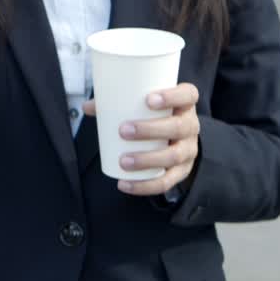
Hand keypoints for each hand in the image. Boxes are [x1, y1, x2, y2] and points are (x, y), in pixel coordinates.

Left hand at [82, 83, 200, 196]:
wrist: (175, 139)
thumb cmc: (154, 115)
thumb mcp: (143, 104)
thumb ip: (117, 102)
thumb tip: (88, 107)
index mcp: (184, 104)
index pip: (188, 95)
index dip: (172, 96)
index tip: (148, 99)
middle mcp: (191, 126)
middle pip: (179, 127)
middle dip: (151, 130)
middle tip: (123, 131)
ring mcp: (188, 150)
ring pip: (174, 156)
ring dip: (147, 159)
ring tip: (123, 161)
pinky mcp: (182, 172)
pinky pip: (167, 182)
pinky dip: (145, 185)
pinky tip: (125, 184)